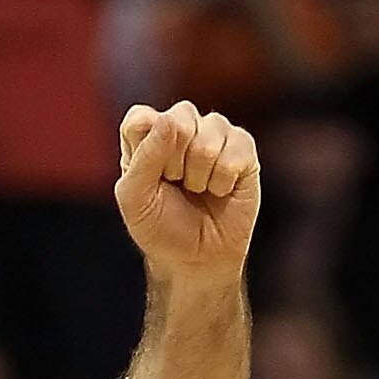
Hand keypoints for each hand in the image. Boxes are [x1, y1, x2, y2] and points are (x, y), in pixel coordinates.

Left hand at [116, 101, 259, 281]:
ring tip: (197, 190)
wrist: (196, 260)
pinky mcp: (242, 147)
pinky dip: (223, 179)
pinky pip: (235, 148)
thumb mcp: (135, 201)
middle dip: (175, 162)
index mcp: (146, 137)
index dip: (146, 148)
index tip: (150, 179)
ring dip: (199, 174)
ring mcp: (213, 134)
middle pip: (179, 118)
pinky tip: (220, 191)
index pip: (141, 118)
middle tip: (176, 186)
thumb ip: (143, 159)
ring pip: (209, 132)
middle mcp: (180, 128)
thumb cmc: (161, 230)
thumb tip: (169, 120)